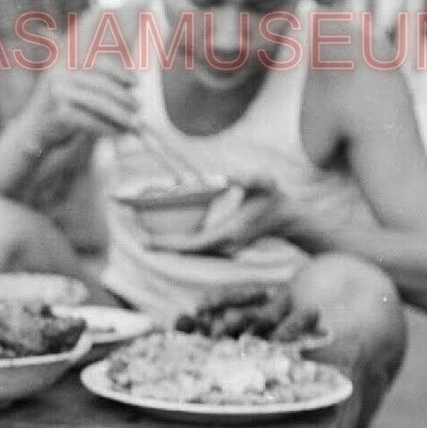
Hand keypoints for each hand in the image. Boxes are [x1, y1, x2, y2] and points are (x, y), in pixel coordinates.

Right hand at [24, 40, 139, 148]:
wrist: (32, 133)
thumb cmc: (59, 113)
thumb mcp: (75, 90)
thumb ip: (96, 82)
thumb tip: (132, 82)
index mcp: (65, 64)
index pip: (98, 63)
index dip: (119, 72)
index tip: (135, 83)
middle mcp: (59, 75)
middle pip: (101, 84)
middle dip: (123, 97)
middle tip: (138, 107)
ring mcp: (57, 93)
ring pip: (98, 103)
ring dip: (119, 114)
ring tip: (132, 123)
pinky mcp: (59, 113)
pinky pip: (90, 120)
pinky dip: (106, 127)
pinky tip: (116, 132)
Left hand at [147, 177, 284, 255]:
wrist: (288, 218)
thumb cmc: (275, 198)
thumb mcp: (266, 183)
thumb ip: (250, 178)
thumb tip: (228, 176)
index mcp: (229, 234)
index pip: (193, 244)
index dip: (169, 245)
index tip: (148, 243)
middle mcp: (225, 247)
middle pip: (188, 251)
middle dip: (164, 246)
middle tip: (139, 239)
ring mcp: (225, 250)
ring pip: (192, 251)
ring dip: (171, 246)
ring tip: (146, 239)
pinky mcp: (224, 247)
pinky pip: (198, 249)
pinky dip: (181, 244)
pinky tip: (165, 239)